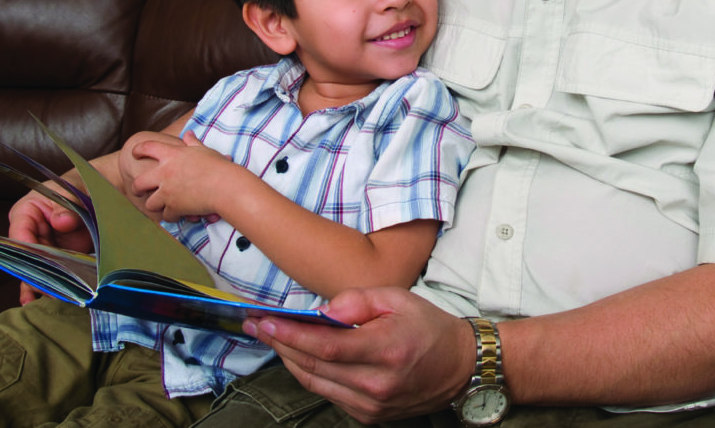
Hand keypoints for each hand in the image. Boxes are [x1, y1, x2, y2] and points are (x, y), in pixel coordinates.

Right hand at [8, 186, 92, 303]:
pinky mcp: (58, 259)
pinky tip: (45, 300)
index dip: (27, 248)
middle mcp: (31, 233)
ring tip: (51, 296)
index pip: (20, 232)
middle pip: (27, 258)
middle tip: (45, 287)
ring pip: (38, 270)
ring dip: (43, 284)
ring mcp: (44, 248)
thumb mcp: (74, 192)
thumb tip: (62, 221)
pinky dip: (48, 288)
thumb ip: (67, 207)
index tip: (37, 261)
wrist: (99, 193)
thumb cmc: (79, 188)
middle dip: (36, 273)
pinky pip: (49, 276)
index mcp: (27, 212)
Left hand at [125, 131, 230, 221]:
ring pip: (150, 203)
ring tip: (162, 206)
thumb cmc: (218, 166)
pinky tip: (178, 214)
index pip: (147, 148)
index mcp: (172, 155)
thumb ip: (193, 143)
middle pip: (139, 183)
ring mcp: (168, 191)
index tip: (134, 153)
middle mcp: (165, 173)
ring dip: (156, 205)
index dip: (138, 150)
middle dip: (137, 188)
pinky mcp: (174, 207)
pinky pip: (166, 215)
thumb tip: (188, 134)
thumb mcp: (204, 151)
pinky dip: (172, 216)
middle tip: (140, 191)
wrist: (226, 186)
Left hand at [243, 287, 474, 422]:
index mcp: (386, 350)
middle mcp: (376, 384)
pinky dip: (308, 373)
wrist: (459, 367)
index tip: (264, 320)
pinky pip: (328, 393)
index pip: (326, 346)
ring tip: (269, 337)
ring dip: (288, 360)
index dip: (291, 334)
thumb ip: (358, 300)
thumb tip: (323, 311)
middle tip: (255, 325)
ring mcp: (372, 405)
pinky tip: (297, 355)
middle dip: (279, 344)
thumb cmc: (428, 327)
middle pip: (313, 366)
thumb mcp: (398, 299)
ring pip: (315, 383)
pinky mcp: (369, 415)